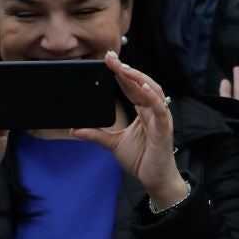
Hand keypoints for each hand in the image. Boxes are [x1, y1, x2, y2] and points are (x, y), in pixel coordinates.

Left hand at [72, 52, 185, 207]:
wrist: (155, 180)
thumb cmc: (142, 160)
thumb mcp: (113, 144)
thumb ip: (97, 134)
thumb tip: (74, 129)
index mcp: (144, 112)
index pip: (132, 87)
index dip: (122, 73)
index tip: (108, 60)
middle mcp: (154, 111)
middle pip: (143, 84)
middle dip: (127, 70)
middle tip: (111, 58)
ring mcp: (161, 119)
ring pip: (153, 91)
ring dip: (138, 78)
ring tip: (124, 68)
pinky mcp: (163, 130)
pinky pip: (160, 110)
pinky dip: (152, 97)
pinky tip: (143, 87)